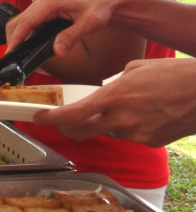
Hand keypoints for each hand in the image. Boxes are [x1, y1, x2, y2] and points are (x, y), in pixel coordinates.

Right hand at [6, 0, 114, 56]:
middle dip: (12, 40)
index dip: (16, 38)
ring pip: (21, 24)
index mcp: (49, 4)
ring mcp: (42, 9)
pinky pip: (29, 26)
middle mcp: (41, 5)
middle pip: (17, 22)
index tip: (11, 53)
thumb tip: (57, 52)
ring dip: (17, 38)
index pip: (25, 22)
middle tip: (13, 59)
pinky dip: (25, 37)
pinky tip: (28, 49)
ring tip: (18, 56)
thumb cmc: (100, 9)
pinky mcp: (45, 14)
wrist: (107, 1)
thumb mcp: (89, 23)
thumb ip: (72, 36)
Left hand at [34, 58, 195, 146]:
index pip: (73, 114)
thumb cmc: (173, 75)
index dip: (51, 119)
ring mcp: (136, 133)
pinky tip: (146, 113)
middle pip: (82, 131)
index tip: (38, 118)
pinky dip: (130, 126)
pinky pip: (130, 135)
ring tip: (129, 105)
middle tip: (63, 119)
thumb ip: (113, 84)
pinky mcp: (150, 141)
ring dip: (107, 122)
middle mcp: (121, 119)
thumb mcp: (134, 69)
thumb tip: (105, 92)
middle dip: (68, 126)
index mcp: (113, 97)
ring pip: (109, 131)